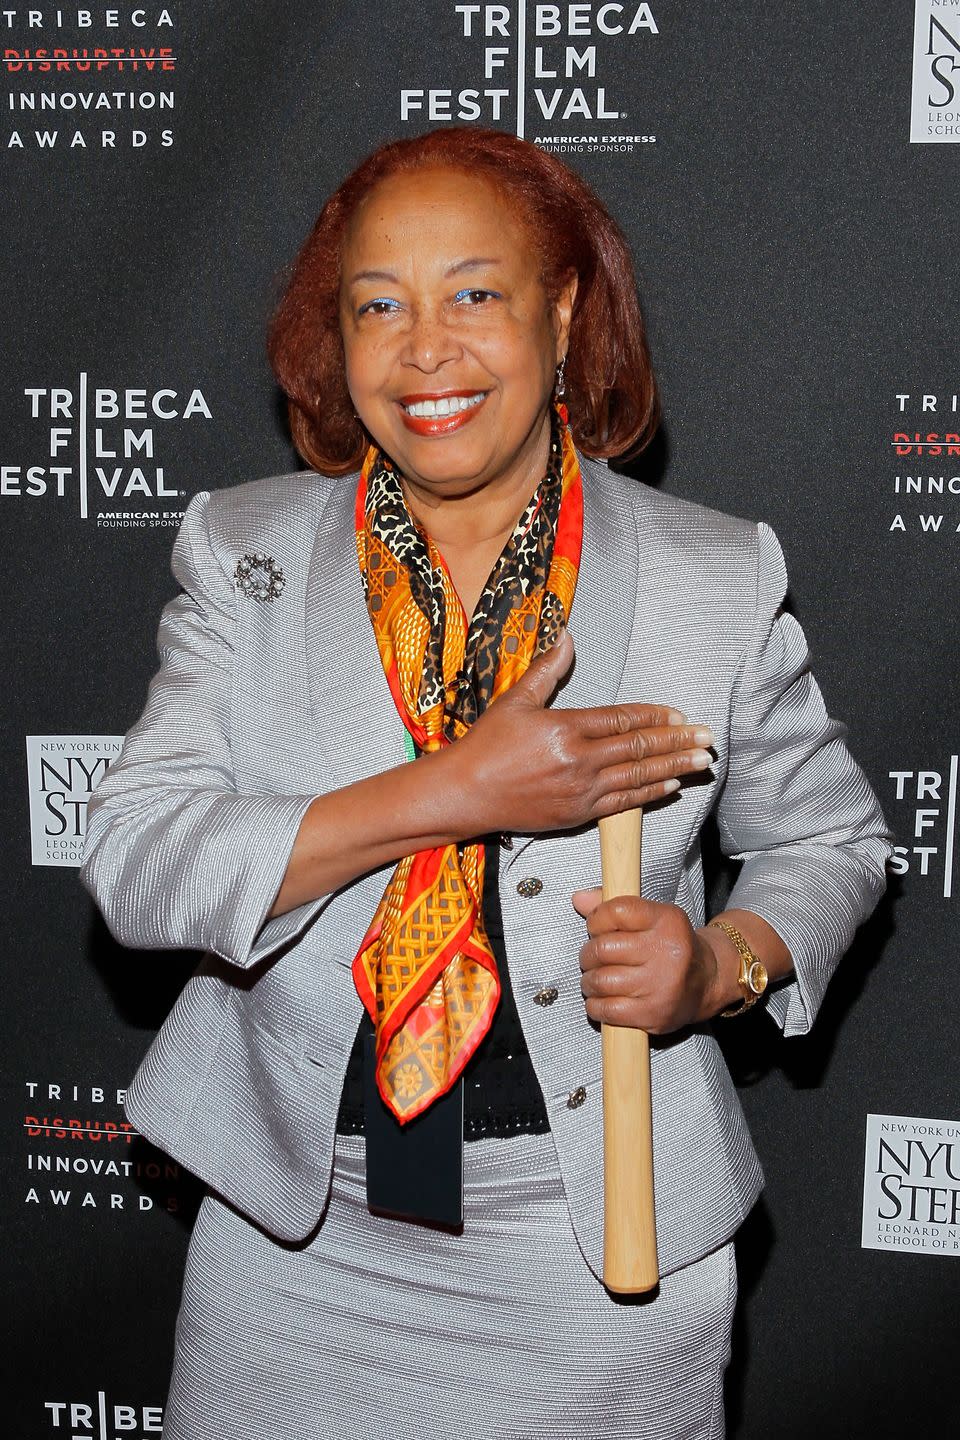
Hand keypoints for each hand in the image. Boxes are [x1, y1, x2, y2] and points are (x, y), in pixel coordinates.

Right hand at [455, 630, 713, 835]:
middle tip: (707, 737)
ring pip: (639, 776)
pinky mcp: (577, 814)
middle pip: (639, 747)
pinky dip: (650, 794)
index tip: (679, 714)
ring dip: (674, 767)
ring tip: (701, 762)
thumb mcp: (514, 701)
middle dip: (678, 742)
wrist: (463, 794)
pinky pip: (623, 804)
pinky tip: (671, 786)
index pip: (623, 719)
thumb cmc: (485, 746)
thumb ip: (546, 670)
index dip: (655, 716)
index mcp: (566, 727)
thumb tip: (567, 638)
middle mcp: (579, 760)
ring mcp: (581, 790)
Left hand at [572, 889, 722, 1033]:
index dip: (596, 921)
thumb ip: (614, 906)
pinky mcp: (653, 1014)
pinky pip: (607, 1009)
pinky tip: (603, 999)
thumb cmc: (670, 946)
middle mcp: (665, 952)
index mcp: (666, 921)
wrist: (707, 981)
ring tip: (597, 979)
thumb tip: (578, 899)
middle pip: (602, 949)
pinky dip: (596, 1005)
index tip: (597, 929)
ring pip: (601, 981)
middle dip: (588, 955)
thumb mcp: (651, 917)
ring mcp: (660, 985)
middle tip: (594, 958)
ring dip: (589, 981)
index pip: (616, 911)